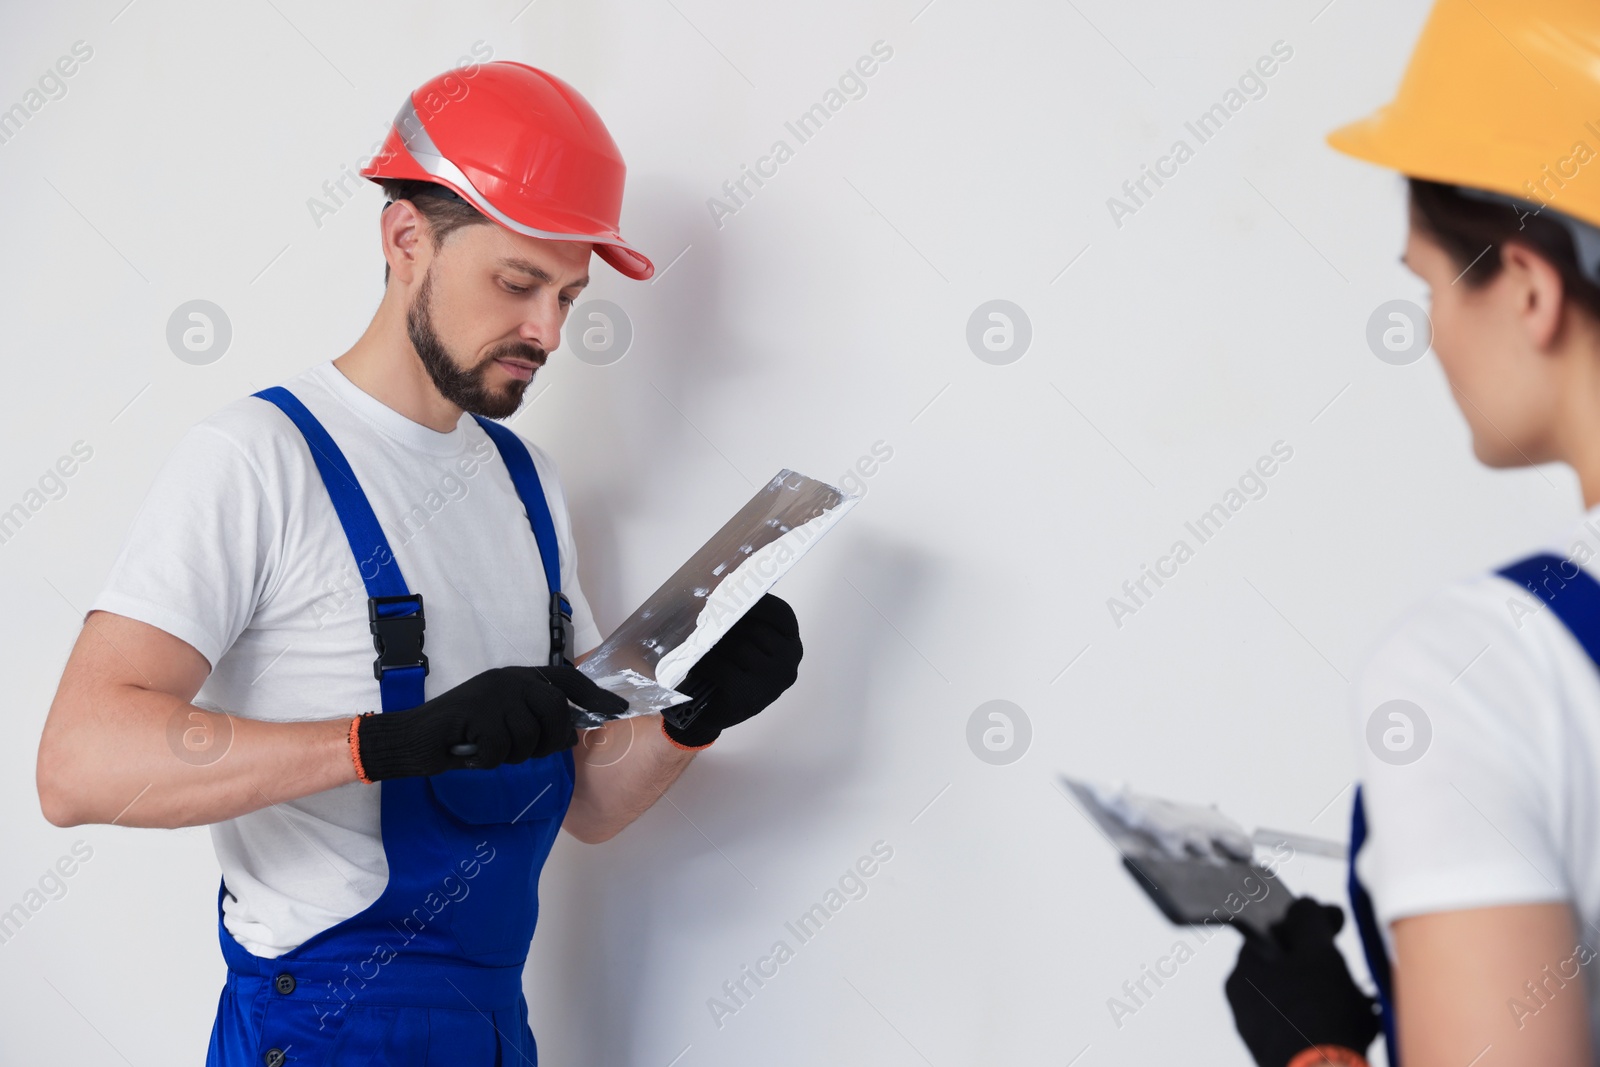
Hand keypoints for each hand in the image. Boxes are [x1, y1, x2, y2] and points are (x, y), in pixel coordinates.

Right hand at [353, 665, 626, 781]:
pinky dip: (486, 762)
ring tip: (486, 750)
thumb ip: (535, 723)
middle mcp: (509, 678)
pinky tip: (470, 755)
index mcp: (519, 677)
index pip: (566, 681)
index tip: (621, 708)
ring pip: (528, 737)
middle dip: (546, 742)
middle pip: (555, 713)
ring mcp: (492, 693)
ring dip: (510, 755)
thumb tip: (571, 736)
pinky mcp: (475, 713)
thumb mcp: (504, 724)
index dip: (595, 695)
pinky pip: (501, 751)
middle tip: (520, 752)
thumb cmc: (461, 735)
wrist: (413, 738)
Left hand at [663, 594, 801, 749]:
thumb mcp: (742, 641)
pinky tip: (699, 665)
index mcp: (792, 645)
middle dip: (728, 624)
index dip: (758, 601)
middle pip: (755, 628)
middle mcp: (789, 664)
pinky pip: (723, 668)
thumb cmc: (728, 667)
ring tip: (701, 645)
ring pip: (738, 647)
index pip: (781, 614)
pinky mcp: (749, 698)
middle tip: (707, 621)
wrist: (710, 711)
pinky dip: (707, 664)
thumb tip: (723, 588)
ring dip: (714, 644)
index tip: (734, 593)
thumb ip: (743, 620)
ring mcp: (771, 683)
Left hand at [1225, 897, 1380, 1066]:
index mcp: (1242, 972)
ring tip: (1361, 1004)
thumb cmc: (1316, 1015)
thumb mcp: (1316, 952)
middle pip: (1291, 967)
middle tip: (1352, 971)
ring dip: (1336, 995)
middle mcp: (1245, 1003)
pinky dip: (1335, 1022)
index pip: (1272, 933)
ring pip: (1306, 999)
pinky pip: (1312, 1027)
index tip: (1334, 925)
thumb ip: (1308, 920)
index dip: (1306, 924)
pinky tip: (1358, 1026)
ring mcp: (1263, 1032)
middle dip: (1326, 964)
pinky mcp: (1284, 1055)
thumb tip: (1304, 903)